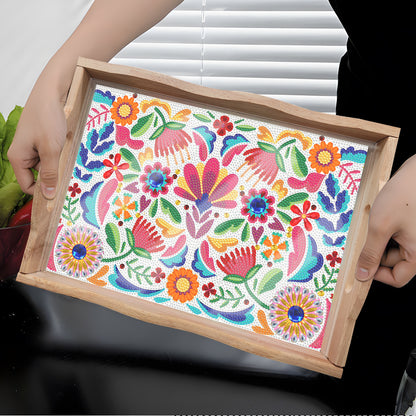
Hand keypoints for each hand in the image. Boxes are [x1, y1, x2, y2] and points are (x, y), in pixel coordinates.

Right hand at [8, 81, 66, 198]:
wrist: (51, 92)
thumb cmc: (47, 118)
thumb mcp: (51, 149)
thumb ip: (49, 173)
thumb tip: (47, 195)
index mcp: (18, 158)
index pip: (27, 186)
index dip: (42, 191)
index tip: (59, 192)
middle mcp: (22, 154)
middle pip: (38, 176)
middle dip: (53, 173)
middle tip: (65, 163)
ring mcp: (32, 147)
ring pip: (47, 165)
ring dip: (58, 161)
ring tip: (64, 148)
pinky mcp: (41, 141)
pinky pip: (51, 155)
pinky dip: (60, 152)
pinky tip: (64, 143)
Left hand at [356, 154, 415, 286]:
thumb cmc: (404, 195)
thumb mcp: (380, 227)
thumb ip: (370, 253)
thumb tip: (362, 276)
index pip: (398, 278)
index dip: (377, 274)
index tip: (361, 263)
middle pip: (394, 262)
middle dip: (377, 249)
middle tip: (368, 232)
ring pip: (392, 247)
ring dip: (379, 237)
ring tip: (376, 220)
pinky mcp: (412, 226)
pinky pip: (395, 235)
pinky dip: (385, 229)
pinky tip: (382, 214)